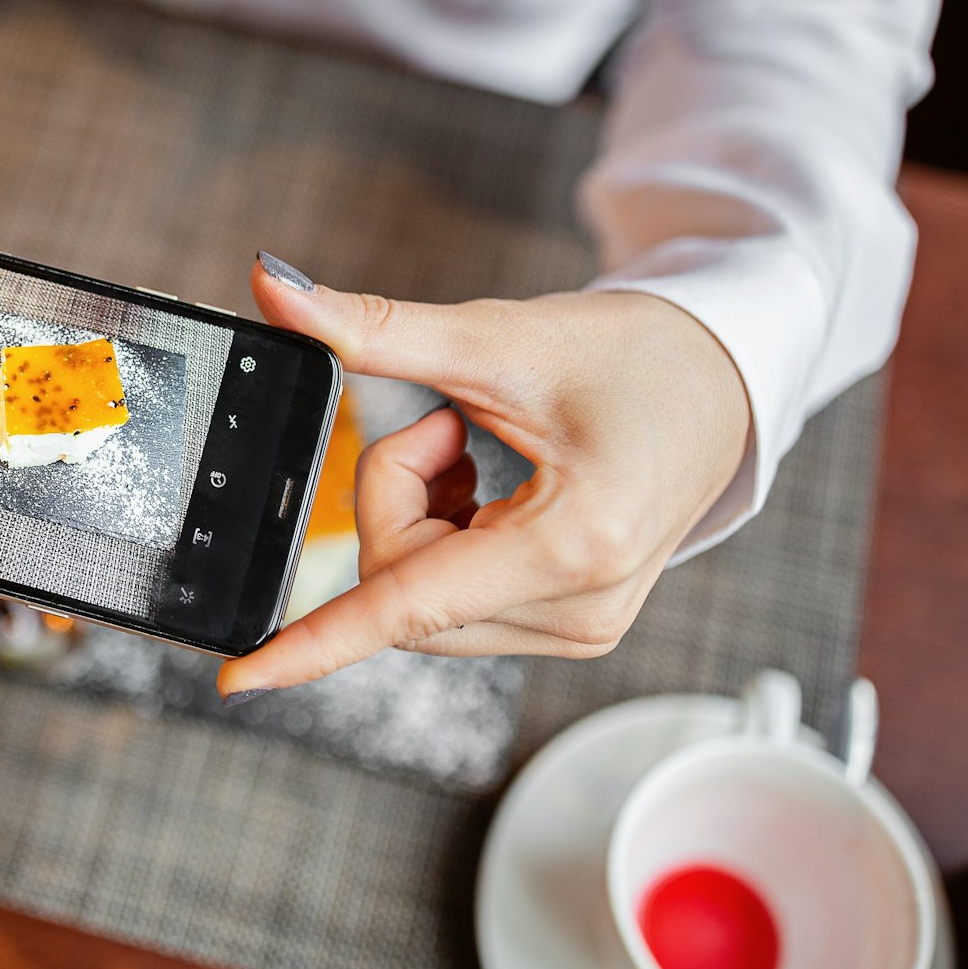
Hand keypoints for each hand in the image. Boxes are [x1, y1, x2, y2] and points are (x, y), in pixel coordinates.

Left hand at [218, 255, 750, 697]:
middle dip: (393, 495)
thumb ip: (376, 329)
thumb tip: (274, 290)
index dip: (316, 643)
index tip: (242, 678)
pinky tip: (490, 489)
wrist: (725, 382)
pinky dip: (444, 538)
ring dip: (420, 516)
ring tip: (484, 451)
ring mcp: (576, 627)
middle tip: (449, 423)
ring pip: (419, 599)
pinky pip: (452, 603)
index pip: (409, 606)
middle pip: (401, 584)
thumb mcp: (501, 338)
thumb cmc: (637, 357)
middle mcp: (578, 609)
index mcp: (572, 546)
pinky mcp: (568, 626)